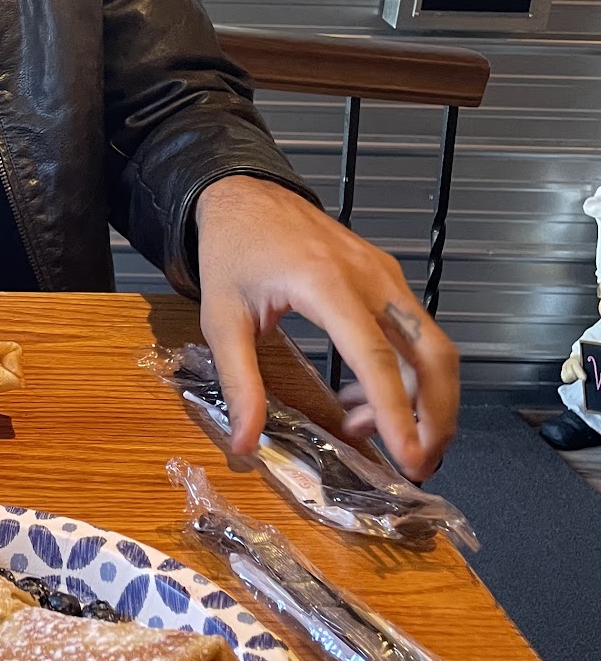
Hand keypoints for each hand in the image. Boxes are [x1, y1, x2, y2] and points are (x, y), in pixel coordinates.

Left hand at [193, 175, 458, 480]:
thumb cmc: (232, 251)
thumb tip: (247, 444)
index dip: (396, 411)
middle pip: (432, 353)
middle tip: (419, 466)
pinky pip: (415, 332)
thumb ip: (239, 382)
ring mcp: (385, 275)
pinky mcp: (387, 278)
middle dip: (437, 416)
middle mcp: (370, 278)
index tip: (410, 456)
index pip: (376, 357)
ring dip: (424, 400)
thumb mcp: (221, 319)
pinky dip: (407, 374)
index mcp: (326, 284)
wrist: (245, 194)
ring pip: (433, 345)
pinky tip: (363, 399)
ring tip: (381, 438)